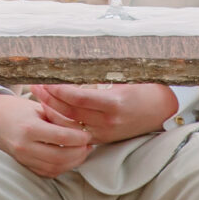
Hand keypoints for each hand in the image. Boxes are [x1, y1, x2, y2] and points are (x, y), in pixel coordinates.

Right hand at [0, 90, 93, 178]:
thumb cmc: (17, 109)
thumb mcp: (38, 108)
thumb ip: (58, 119)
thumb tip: (82, 129)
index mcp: (30, 128)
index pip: (62, 138)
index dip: (80, 138)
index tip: (88, 134)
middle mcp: (25, 146)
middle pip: (60, 157)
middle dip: (79, 153)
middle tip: (89, 145)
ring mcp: (23, 158)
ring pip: (55, 168)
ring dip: (72, 163)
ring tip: (82, 152)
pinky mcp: (23, 165)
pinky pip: (47, 172)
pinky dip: (61, 167)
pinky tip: (69, 159)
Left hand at [32, 81, 179, 145]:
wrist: (163, 110)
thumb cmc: (145, 87)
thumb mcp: (126, 77)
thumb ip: (101, 74)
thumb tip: (76, 61)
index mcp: (114, 103)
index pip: (79, 98)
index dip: (60, 90)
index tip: (47, 80)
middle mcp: (108, 121)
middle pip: (70, 112)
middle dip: (50, 98)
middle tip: (35, 85)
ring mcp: (105, 132)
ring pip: (70, 124)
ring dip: (51, 110)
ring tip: (38, 96)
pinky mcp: (103, 138)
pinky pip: (77, 133)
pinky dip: (62, 123)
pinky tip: (51, 112)